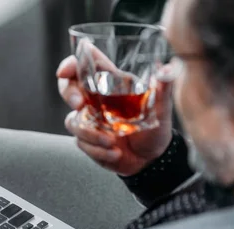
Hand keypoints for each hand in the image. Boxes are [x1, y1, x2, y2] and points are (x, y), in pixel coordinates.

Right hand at [57, 53, 174, 176]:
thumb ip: (163, 88)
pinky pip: (81, 142)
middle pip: (68, 87)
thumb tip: (168, 69)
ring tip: (112, 143)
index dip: (71, 64)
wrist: (151, 159)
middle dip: (68, 93)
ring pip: (73, 120)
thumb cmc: (156, 128)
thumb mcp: (161, 108)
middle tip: (79, 105)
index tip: (65, 71)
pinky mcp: (87, 140)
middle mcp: (96, 100)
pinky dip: (98, 150)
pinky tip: (114, 154)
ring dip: (91, 134)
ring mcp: (90, 120)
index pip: (87, 66)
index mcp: (111, 85)